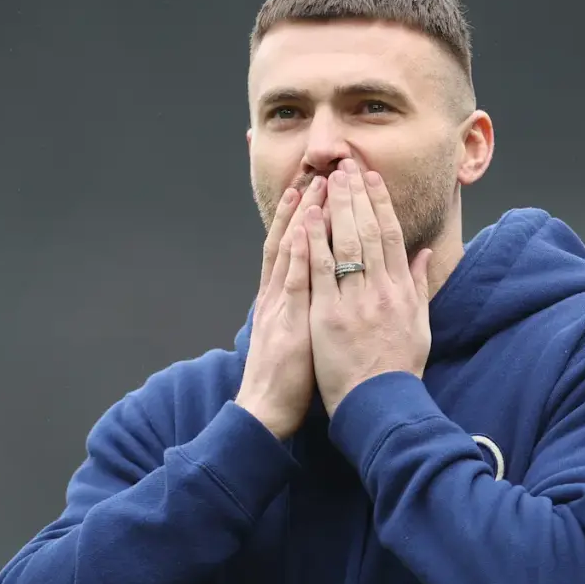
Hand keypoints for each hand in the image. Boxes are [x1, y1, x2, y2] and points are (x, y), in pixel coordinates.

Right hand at [235, 176, 327, 438]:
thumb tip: (319, 292)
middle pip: (289, 242)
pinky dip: (299, 252)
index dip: (303, 219)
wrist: (265, 411)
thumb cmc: (287, 378)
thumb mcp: (298, 336)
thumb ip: (307, 310)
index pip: (293, 249)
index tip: (315, 189)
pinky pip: (295, 281)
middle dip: (303, 207)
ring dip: (300, 217)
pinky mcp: (286, 322)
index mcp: (282, 299)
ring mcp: (279, 306)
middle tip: (316, 172)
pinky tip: (306, 227)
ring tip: (311, 184)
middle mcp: (277, 295)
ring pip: (290, 253)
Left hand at [305, 161, 432, 416]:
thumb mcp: (419, 325)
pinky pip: (320, 271)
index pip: (392, 237)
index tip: (372, 179)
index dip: (382, 204)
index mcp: (402, 292)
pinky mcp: (329, 316)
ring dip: (337, 208)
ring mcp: (355, 302)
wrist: (380, 404)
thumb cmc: (398, 369)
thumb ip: (419, 286)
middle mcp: (381, 291)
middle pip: (370, 232)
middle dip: (358, 196)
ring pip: (346, 244)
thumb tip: (424, 255)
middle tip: (347, 166)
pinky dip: (315, 242)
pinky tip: (308, 217)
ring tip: (328, 180)